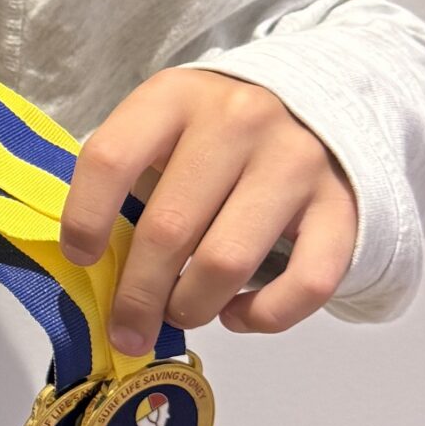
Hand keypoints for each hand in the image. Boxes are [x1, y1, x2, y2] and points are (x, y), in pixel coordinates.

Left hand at [60, 69, 359, 349]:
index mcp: (176, 97)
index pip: (111, 160)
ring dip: (192, 307)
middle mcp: (239, 121)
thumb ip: (127, 183)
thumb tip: (91, 269)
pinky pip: (303, 283)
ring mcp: (295, 161)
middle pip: (169, 228)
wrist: (313, 108)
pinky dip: (264, 316)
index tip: (82, 259)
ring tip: (180, 313)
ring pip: (227, 262)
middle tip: (128, 328)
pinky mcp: (341, 205)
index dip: (85, 219)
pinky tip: (238, 315)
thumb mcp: (163, 131)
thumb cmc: (214, 135)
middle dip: (137, 296)